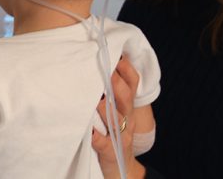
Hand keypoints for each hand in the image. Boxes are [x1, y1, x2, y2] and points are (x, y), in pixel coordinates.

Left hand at [92, 55, 144, 178]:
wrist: (121, 168)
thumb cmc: (113, 132)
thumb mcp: (117, 110)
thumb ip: (111, 91)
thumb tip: (98, 64)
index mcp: (127, 106)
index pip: (132, 83)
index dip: (126, 69)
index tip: (115, 55)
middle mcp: (127, 118)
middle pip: (125, 98)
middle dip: (116, 84)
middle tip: (106, 72)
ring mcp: (120, 135)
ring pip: (116, 119)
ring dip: (106, 108)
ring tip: (97, 100)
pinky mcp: (110, 151)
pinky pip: (103, 144)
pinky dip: (97, 137)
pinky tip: (90, 131)